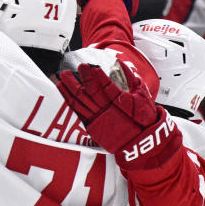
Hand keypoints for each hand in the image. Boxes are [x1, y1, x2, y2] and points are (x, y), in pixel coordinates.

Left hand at [57, 63, 180, 169]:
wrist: (141, 142)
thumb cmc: (143, 118)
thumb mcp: (141, 96)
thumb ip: (131, 78)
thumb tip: (120, 64)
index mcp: (120, 102)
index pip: (106, 87)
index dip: (97, 77)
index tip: (90, 67)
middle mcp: (107, 110)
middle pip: (89, 93)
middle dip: (80, 79)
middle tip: (72, 68)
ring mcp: (98, 119)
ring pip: (80, 102)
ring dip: (70, 89)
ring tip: (62, 78)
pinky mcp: (92, 126)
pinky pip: (78, 112)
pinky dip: (70, 101)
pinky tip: (63, 92)